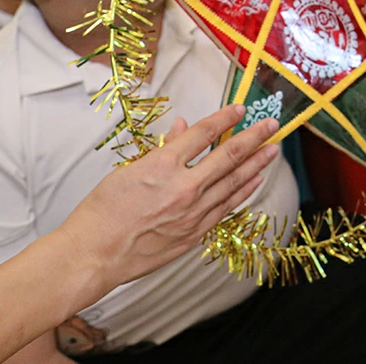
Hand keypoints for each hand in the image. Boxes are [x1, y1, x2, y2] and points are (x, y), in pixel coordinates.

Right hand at [61, 105, 279, 296]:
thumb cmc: (102, 213)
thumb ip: (163, 150)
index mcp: (162, 166)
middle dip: (254, 137)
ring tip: (273, 149)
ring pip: (233, 182)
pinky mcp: (194, 234)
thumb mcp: (128, 171)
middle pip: (228, 155)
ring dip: (256, 163)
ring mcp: (192, 213)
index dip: (225, 118)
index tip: (240, 108)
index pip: (203, 133)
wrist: (92, 255)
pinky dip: (242, 192)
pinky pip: (225, 207)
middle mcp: (183, 188)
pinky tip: (254, 181)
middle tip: (272, 125)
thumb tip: (183, 129)